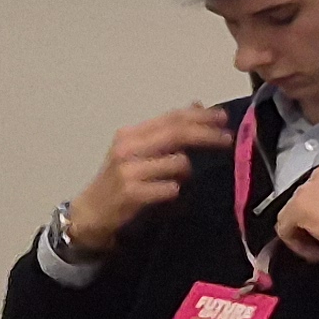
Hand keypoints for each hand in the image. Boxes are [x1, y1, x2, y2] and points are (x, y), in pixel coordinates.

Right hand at [66, 104, 233, 259]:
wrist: (90, 213)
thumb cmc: (118, 180)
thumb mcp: (138, 151)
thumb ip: (166, 131)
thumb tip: (197, 105)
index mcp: (130, 134)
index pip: (171, 117)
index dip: (200, 116)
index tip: (223, 117)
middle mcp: (128, 147)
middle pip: (176, 133)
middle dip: (207, 134)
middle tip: (228, 139)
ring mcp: (129, 170)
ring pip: (178, 162)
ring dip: (186, 171)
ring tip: (178, 180)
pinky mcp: (131, 193)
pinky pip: (170, 188)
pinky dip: (175, 190)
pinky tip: (167, 194)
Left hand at [270, 161, 318, 281]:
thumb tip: (312, 218)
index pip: (308, 196)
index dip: (314, 217)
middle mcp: (317, 174)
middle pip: (295, 206)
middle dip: (306, 226)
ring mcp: (306, 190)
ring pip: (287, 218)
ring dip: (303, 236)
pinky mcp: (299, 208)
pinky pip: (284, 232)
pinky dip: (298, 246)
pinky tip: (318, 250)